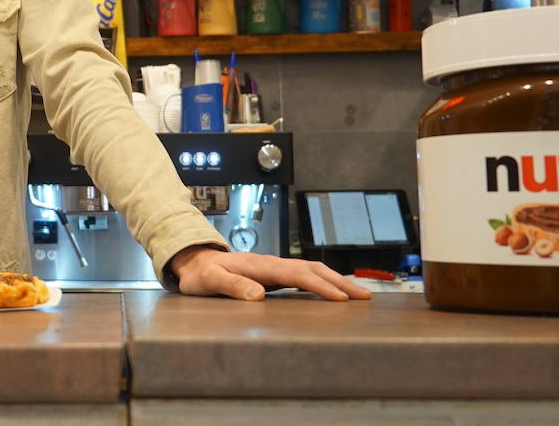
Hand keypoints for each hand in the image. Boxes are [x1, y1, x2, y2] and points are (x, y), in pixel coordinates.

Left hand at [169, 245, 371, 301]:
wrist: (193, 260)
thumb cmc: (200, 274)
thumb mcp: (211, 281)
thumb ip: (233, 287)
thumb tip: (259, 296)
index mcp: (260, 266)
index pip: (298, 275)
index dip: (321, 287)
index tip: (340, 298)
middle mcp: (271, 264)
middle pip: (312, 270)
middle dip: (340, 282)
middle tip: (364, 297)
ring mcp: (274, 267)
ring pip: (311, 270)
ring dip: (336, 280)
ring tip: (358, 294)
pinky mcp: (273, 273)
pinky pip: (304, 275)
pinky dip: (323, 281)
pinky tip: (332, 290)